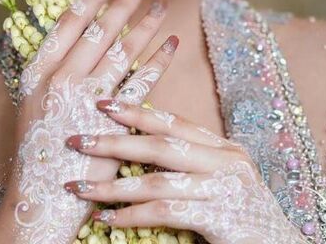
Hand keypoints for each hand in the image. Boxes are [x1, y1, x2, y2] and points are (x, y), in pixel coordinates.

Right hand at [0, 0, 178, 243]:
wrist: (39, 201)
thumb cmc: (37, 151)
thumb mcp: (33, 104)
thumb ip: (53, 71)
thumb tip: (80, 38)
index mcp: (38, 73)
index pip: (69, 22)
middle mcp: (61, 81)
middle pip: (99, 30)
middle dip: (122, 3)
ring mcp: (87, 101)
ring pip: (122, 51)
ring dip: (144, 25)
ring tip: (160, 5)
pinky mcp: (112, 123)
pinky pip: (141, 83)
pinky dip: (158, 61)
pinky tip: (171, 44)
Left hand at [63, 100, 307, 243]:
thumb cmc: (247, 223)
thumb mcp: (223, 184)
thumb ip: (194, 165)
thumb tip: (145, 152)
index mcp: (225, 148)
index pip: (174, 121)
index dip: (137, 110)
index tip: (102, 103)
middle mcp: (227, 161)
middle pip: (161, 143)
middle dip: (115, 140)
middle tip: (78, 139)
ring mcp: (226, 189)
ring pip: (157, 179)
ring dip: (112, 184)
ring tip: (78, 187)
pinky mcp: (222, 218)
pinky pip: (166, 212)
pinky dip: (131, 215)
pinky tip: (106, 219)